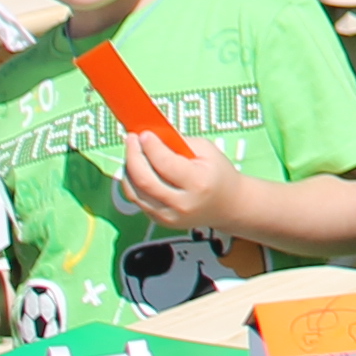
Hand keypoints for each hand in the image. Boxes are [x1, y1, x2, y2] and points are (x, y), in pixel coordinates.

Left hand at [116, 128, 243, 234]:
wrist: (228, 206)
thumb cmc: (218, 173)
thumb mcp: (207, 151)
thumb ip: (179, 143)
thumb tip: (152, 136)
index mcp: (198, 183)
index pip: (165, 164)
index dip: (151, 146)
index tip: (144, 133)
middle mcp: (181, 203)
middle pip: (145, 180)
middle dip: (133, 156)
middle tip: (131, 139)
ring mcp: (168, 216)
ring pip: (135, 192)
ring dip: (128, 169)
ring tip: (132, 152)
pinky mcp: (159, 221)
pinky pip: (137, 200)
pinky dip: (132, 182)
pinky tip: (136, 169)